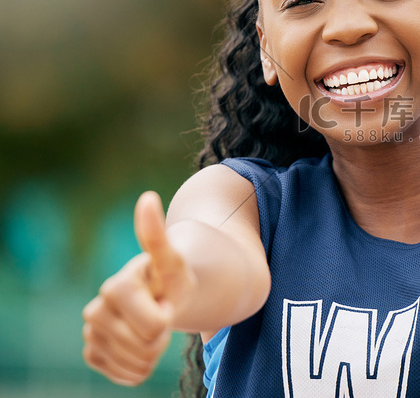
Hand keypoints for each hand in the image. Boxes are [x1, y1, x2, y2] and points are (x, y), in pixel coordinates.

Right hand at [82, 191, 196, 384]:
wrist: (162, 296)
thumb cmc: (171, 279)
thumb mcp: (173, 262)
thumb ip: (158, 236)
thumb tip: (148, 197)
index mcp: (114, 287)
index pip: (155, 325)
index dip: (168, 316)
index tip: (165, 300)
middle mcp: (95, 311)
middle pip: (146, 347)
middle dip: (161, 335)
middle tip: (160, 313)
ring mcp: (91, 334)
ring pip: (138, 364)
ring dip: (154, 351)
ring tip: (152, 326)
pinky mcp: (93, 353)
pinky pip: (128, 376)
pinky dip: (142, 365)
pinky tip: (141, 342)